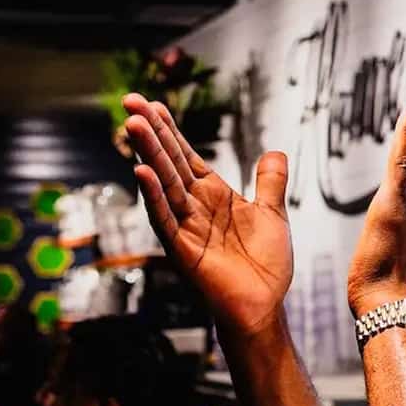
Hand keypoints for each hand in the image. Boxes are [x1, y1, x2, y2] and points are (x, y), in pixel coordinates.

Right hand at [123, 93, 293, 339]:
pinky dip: (154, 196)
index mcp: (213, 195)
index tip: (152, 102)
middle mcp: (194, 206)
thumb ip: (270, 183)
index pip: (185, 155)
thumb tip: (274, 152)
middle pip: (169, 161)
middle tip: (130, 101)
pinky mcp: (182, 249)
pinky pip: (165, 218)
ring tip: (133, 125)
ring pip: (164, 183)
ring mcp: (185, 226)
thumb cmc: (265, 265)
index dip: (170, 129)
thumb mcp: (273, 214)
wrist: (264, 304)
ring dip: (149, 154)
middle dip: (151, 131)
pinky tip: (141, 172)